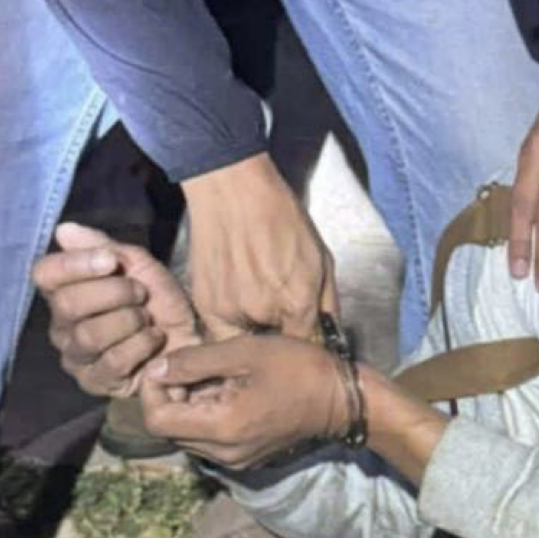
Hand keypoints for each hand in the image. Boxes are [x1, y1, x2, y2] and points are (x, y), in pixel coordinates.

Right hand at [33, 222, 200, 397]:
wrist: (193, 337)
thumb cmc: (162, 301)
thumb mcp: (140, 266)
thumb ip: (104, 247)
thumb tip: (64, 230)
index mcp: (66, 291)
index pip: (46, 274)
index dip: (75, 265)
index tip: (112, 262)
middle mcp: (63, 325)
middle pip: (67, 304)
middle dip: (113, 293)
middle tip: (141, 294)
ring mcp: (76, 356)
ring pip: (89, 335)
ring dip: (129, 321)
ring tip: (148, 318)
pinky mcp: (95, 382)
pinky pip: (112, 361)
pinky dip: (141, 345)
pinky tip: (154, 339)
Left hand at [140, 336, 346, 468]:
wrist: (344, 400)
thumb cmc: (299, 369)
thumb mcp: (245, 353)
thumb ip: (195, 361)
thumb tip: (155, 369)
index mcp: (221, 428)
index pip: (157, 419)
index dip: (151, 390)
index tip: (167, 363)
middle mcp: (222, 452)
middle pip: (169, 429)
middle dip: (170, 394)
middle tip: (190, 364)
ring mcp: (235, 459)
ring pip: (188, 434)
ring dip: (188, 404)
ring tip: (212, 375)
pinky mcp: (245, 457)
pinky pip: (209, 439)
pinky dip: (207, 414)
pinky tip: (228, 390)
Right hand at [182, 153, 336, 338]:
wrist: (233, 190)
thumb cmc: (281, 217)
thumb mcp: (322, 258)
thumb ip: (328, 304)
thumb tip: (333, 337)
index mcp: (297, 301)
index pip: (308, 347)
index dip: (309, 343)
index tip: (308, 337)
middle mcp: (263, 311)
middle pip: (278, 346)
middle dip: (283, 335)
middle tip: (279, 307)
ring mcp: (229, 310)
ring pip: (250, 339)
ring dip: (256, 328)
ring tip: (256, 293)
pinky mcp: (205, 305)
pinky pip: (223, 331)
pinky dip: (233, 320)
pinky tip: (238, 292)